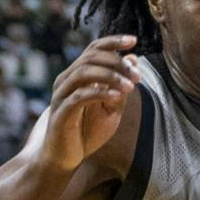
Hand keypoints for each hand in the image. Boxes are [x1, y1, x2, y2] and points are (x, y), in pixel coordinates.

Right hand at [37, 34, 137, 174]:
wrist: (65, 158)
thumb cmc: (86, 133)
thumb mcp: (111, 109)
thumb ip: (120, 86)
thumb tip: (133, 59)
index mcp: (77, 76)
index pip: (94, 49)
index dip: (113, 42)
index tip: (134, 41)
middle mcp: (66, 80)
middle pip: (90, 57)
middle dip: (117, 63)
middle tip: (138, 76)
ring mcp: (62, 95)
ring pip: (84, 72)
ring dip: (111, 76)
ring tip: (131, 86)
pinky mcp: (61, 112)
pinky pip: (80, 96)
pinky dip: (100, 93)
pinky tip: (118, 95)